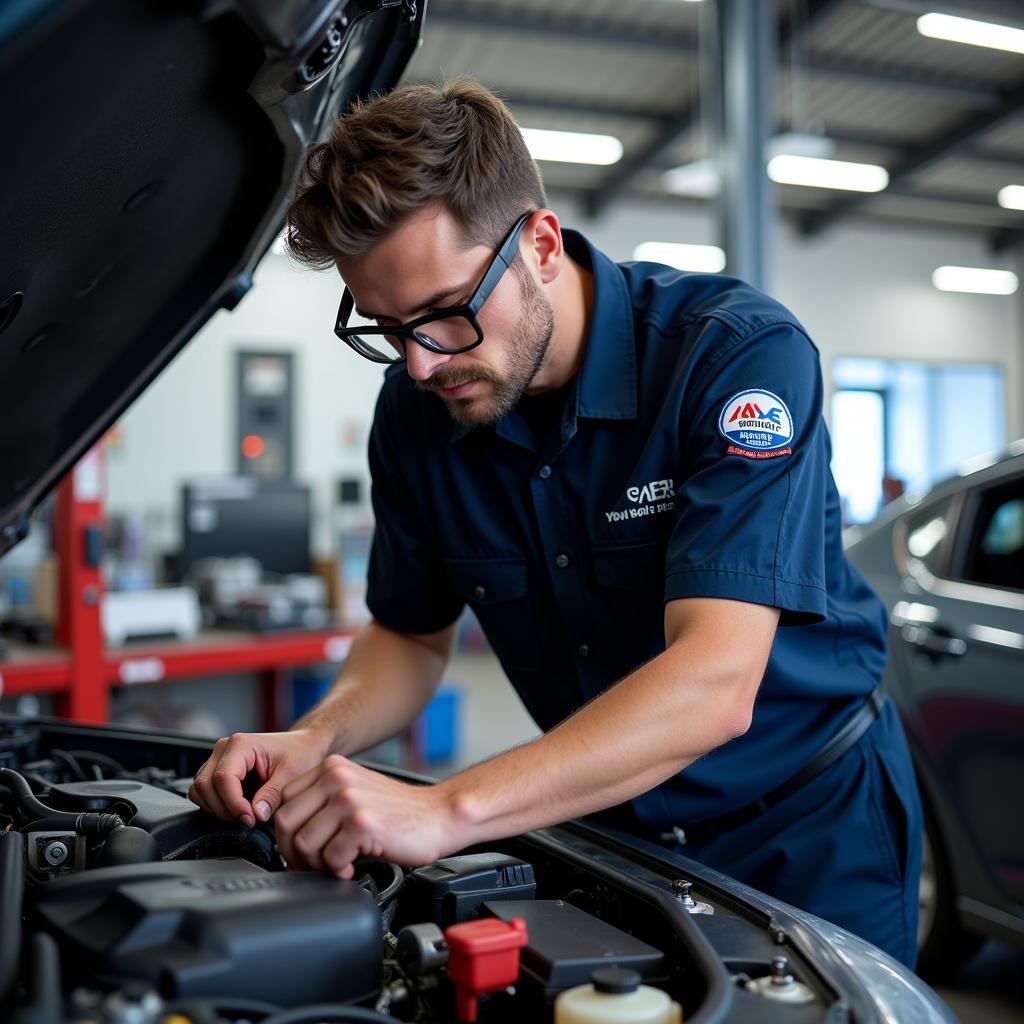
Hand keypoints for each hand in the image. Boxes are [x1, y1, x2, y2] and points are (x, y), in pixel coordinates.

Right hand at [188, 728, 330, 827]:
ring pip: (199, 790)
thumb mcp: (292, 774)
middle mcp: (224, 748)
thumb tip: (256, 814)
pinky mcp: (216, 770)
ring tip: (245, 812)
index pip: (223, 778)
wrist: (301, 746)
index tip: (251, 819)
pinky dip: (215, 805)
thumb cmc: (299, 753)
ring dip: (218, 808)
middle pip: (205, 785)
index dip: (234, 804)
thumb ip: (273, 794)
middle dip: (225, 809)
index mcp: (241, 744)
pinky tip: (238, 807)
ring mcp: (217, 759)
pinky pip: (203, 792)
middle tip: (250, 818)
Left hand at [274, 755, 455, 877]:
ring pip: (303, 843)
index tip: (302, 847)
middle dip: (296, 851)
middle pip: (285, 823)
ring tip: (340, 862)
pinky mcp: (362, 823)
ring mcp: (349, 799)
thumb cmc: (397, 812)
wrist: (438, 816)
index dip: (288, 831)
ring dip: (319, 863)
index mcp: (332, 768)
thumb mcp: (354, 791)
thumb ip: (322, 801)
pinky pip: (330, 858)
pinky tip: (354, 864)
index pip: (284, 800)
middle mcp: (337, 778)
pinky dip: (339, 869)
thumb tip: (287, 833)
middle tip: (317, 862)